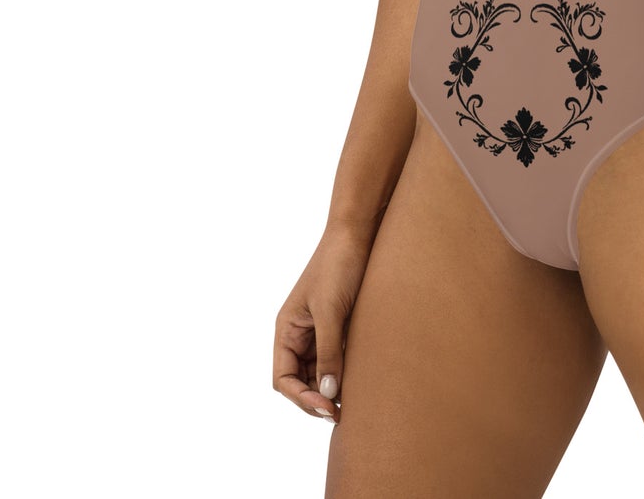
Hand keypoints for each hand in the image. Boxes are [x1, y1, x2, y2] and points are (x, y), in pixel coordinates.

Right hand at [273, 221, 376, 423]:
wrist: (359, 232)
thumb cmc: (338, 266)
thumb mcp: (331, 311)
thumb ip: (328, 352)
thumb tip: (329, 393)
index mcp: (287, 330)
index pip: (283, 378)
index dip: (301, 398)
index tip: (327, 406)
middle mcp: (299, 334)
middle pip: (300, 381)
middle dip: (317, 398)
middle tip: (342, 412)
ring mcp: (319, 331)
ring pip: (320, 373)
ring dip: (331, 388)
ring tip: (353, 399)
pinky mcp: (340, 326)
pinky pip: (337, 358)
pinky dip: (344, 372)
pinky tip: (360, 379)